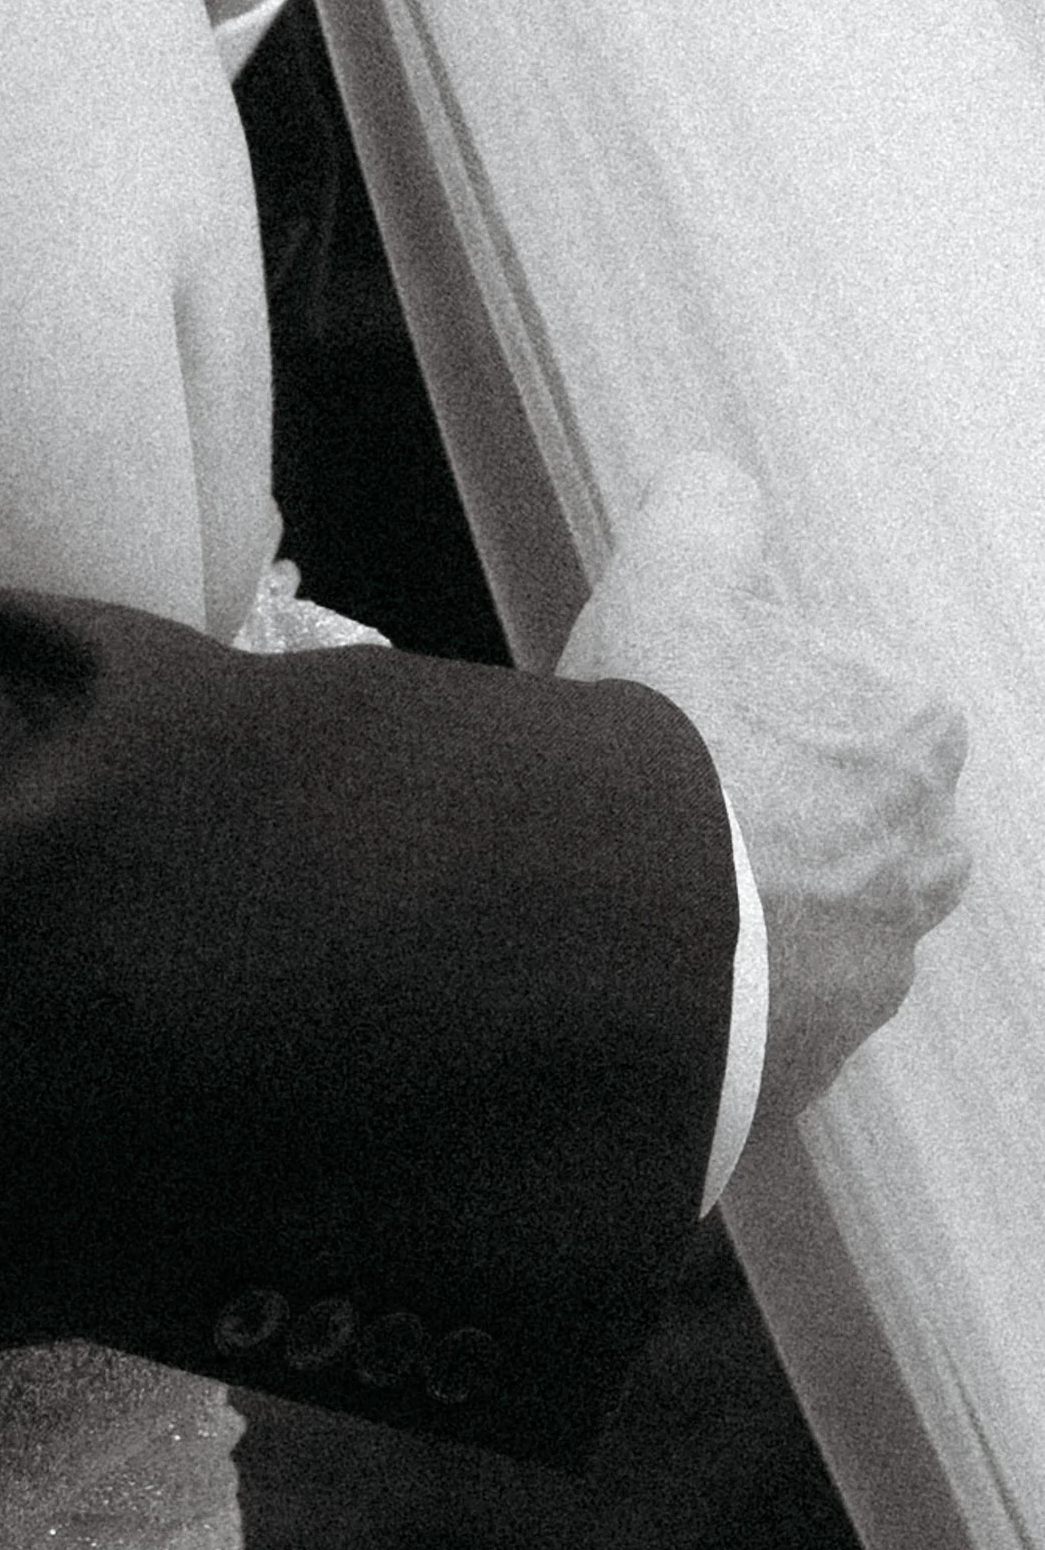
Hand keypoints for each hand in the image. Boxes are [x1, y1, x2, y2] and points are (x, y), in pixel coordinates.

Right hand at [559, 454, 970, 1123]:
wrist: (624, 924)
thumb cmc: (664, 737)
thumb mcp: (675, 567)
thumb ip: (711, 506)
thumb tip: (718, 488)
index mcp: (913, 731)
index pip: (840, 694)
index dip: (749, 690)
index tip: (685, 707)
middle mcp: (923, 860)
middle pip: (839, 813)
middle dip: (770, 808)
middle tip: (670, 796)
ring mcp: (873, 974)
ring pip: (813, 921)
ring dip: (752, 906)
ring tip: (655, 884)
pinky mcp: (814, 1062)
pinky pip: (768, 1014)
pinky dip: (719, 991)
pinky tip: (651, 954)